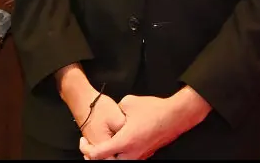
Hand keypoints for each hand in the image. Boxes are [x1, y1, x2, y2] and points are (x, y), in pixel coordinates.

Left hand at [80, 88, 209, 160]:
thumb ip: (116, 110)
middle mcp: (132, 153)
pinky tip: (117, 144)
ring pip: (121, 162)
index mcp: (124, 141)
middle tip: (89, 149)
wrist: (175, 116)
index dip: (87, 150)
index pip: (99, 154)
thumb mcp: (128, 102)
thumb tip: (114, 113)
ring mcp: (141, 155)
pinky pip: (130, 158)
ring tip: (102, 147)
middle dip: (97, 158)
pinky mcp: (147, 153)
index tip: (83, 141)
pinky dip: (120, 154)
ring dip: (109, 156)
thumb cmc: (153, 109)